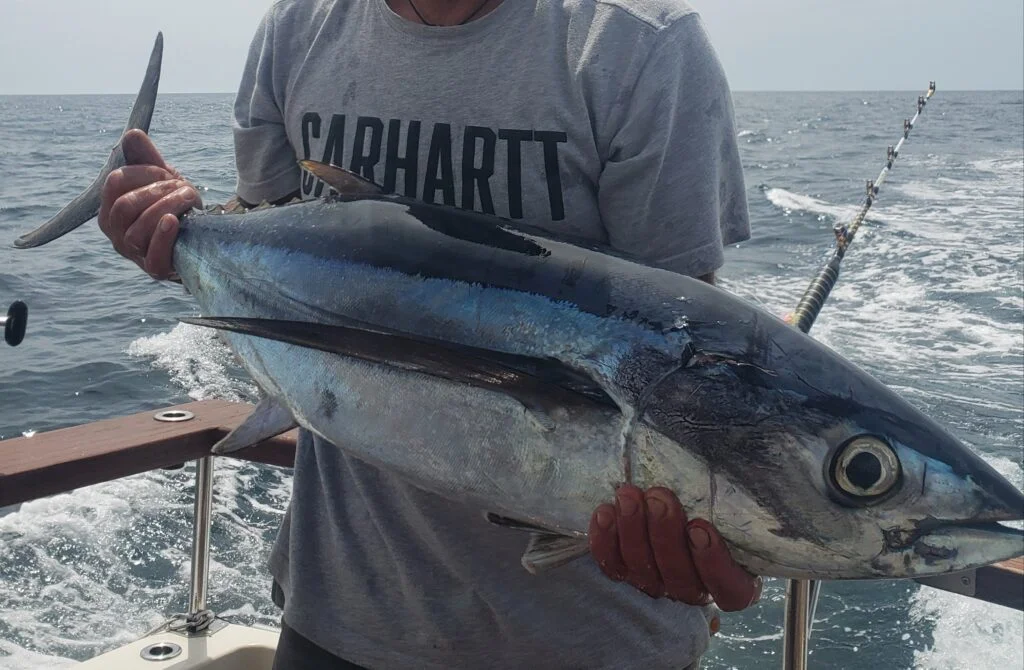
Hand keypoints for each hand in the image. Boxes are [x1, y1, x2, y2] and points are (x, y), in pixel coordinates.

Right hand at [98, 129, 201, 278]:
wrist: (195, 238)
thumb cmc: (171, 206)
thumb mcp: (161, 179)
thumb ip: (146, 157)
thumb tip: (133, 134)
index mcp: (110, 208)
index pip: (115, 182)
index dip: (143, 172)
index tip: (166, 172)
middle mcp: (115, 232)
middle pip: (125, 206)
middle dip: (157, 191)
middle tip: (182, 187)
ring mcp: (133, 252)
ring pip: (137, 229)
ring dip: (166, 208)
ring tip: (187, 199)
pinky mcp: (154, 269)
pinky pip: (152, 256)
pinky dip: (162, 236)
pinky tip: (173, 221)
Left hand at [589, 485, 762, 611]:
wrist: (673, 499)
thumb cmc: (717, 500)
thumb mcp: (735, 500)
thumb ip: (739, 496)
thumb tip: (749, 464)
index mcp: (734, 580)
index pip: (730, 588)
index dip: (714, 563)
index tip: (700, 527)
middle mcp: (695, 588)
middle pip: (680, 577)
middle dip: (666, 535)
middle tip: (659, 497)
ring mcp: (658, 584)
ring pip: (643, 571)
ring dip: (634, 532)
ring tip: (628, 495)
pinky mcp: (626, 573)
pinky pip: (613, 566)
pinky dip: (605, 541)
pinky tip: (604, 512)